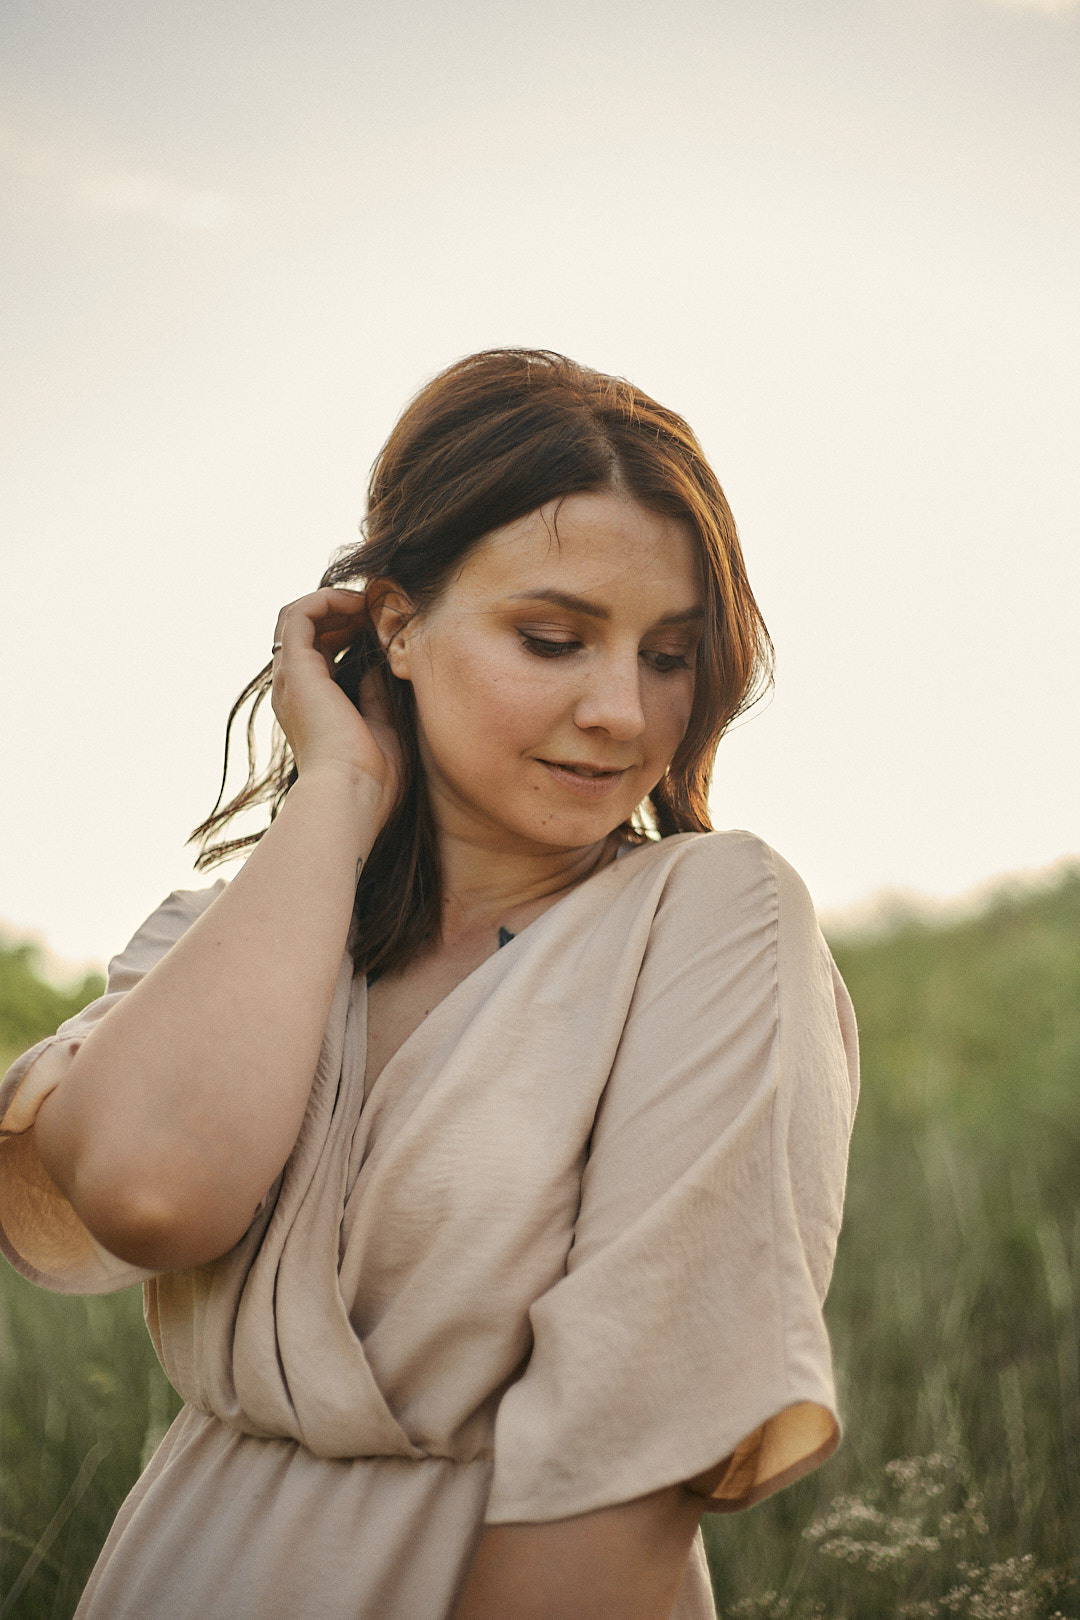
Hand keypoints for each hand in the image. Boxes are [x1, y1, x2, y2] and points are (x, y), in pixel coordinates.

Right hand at [270, 589, 403, 825]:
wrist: (351, 795)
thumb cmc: (372, 778)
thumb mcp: (382, 728)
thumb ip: (376, 696)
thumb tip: (378, 667)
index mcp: (309, 706)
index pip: (318, 652)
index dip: (345, 630)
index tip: (378, 626)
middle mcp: (292, 689)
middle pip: (304, 630)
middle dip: (339, 611)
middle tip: (375, 609)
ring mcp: (291, 678)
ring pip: (297, 616)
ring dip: (332, 600)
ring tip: (367, 601)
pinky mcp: (297, 668)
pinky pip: (300, 614)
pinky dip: (327, 599)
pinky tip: (358, 604)